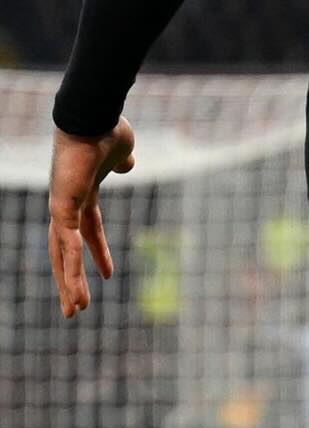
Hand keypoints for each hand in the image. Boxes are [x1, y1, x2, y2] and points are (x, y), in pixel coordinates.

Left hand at [48, 118, 135, 318]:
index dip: (98, 253)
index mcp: (82, 194)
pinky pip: (66, 243)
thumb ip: (122, 162)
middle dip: (71, 279)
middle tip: (76, 308)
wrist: (93, 115)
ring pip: (62, 254)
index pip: (88, 231)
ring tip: (75, 311)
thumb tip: (128, 164)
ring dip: (68, 283)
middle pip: (66, 251)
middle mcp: (67, 203)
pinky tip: (74, 287)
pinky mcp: (61, 206)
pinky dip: (69, 266)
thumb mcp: (122, 150)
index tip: (108, 276)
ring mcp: (61, 206)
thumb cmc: (107, 128)